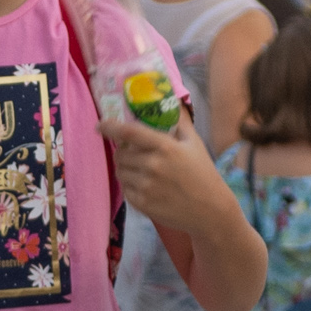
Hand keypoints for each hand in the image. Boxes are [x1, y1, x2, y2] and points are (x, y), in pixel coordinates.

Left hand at [104, 113, 230, 234]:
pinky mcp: (143, 204)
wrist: (210, 210)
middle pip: (121, 154)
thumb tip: (172, 100)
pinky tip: (144, 185)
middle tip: (131, 152)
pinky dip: (130, 185)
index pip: (130, 132)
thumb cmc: (203, 173)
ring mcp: (146, 186)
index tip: (100, 125)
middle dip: (122, 151)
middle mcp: (153, 166)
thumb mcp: (194, 143)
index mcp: (165, 147)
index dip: (111, 127)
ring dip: (125, 168)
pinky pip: (125, 189)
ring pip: (120, 171)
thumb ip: (180, 121)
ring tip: (139, 169)